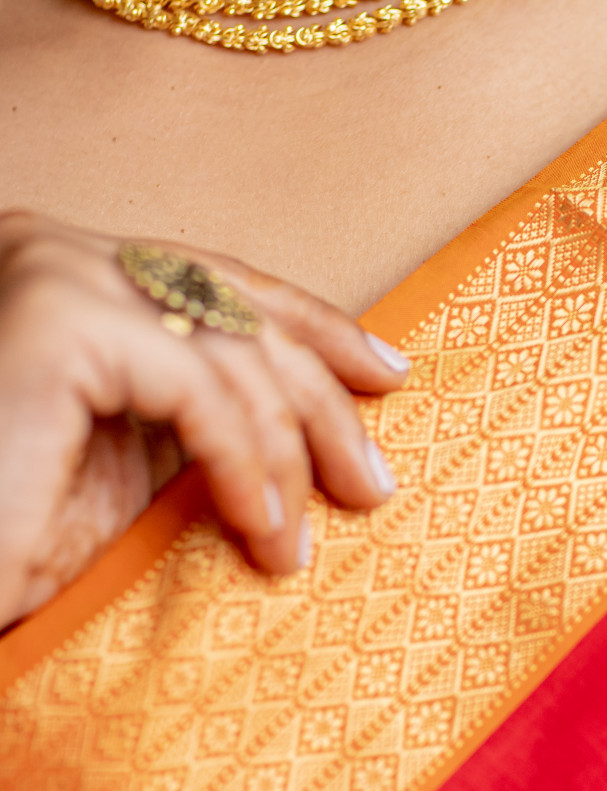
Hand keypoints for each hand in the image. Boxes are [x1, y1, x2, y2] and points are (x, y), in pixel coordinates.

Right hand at [0, 211, 409, 628]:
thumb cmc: (16, 532)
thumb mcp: (132, 455)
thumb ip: (204, 411)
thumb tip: (321, 410)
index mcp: (78, 269)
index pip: (219, 279)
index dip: (313, 324)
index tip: (386, 372)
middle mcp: (61, 249)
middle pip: (237, 307)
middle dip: (321, 395)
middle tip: (373, 481)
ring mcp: (58, 273)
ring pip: (233, 349)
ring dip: (289, 453)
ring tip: (300, 541)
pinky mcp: (62, 322)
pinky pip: (201, 390)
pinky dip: (245, 462)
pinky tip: (261, 526)